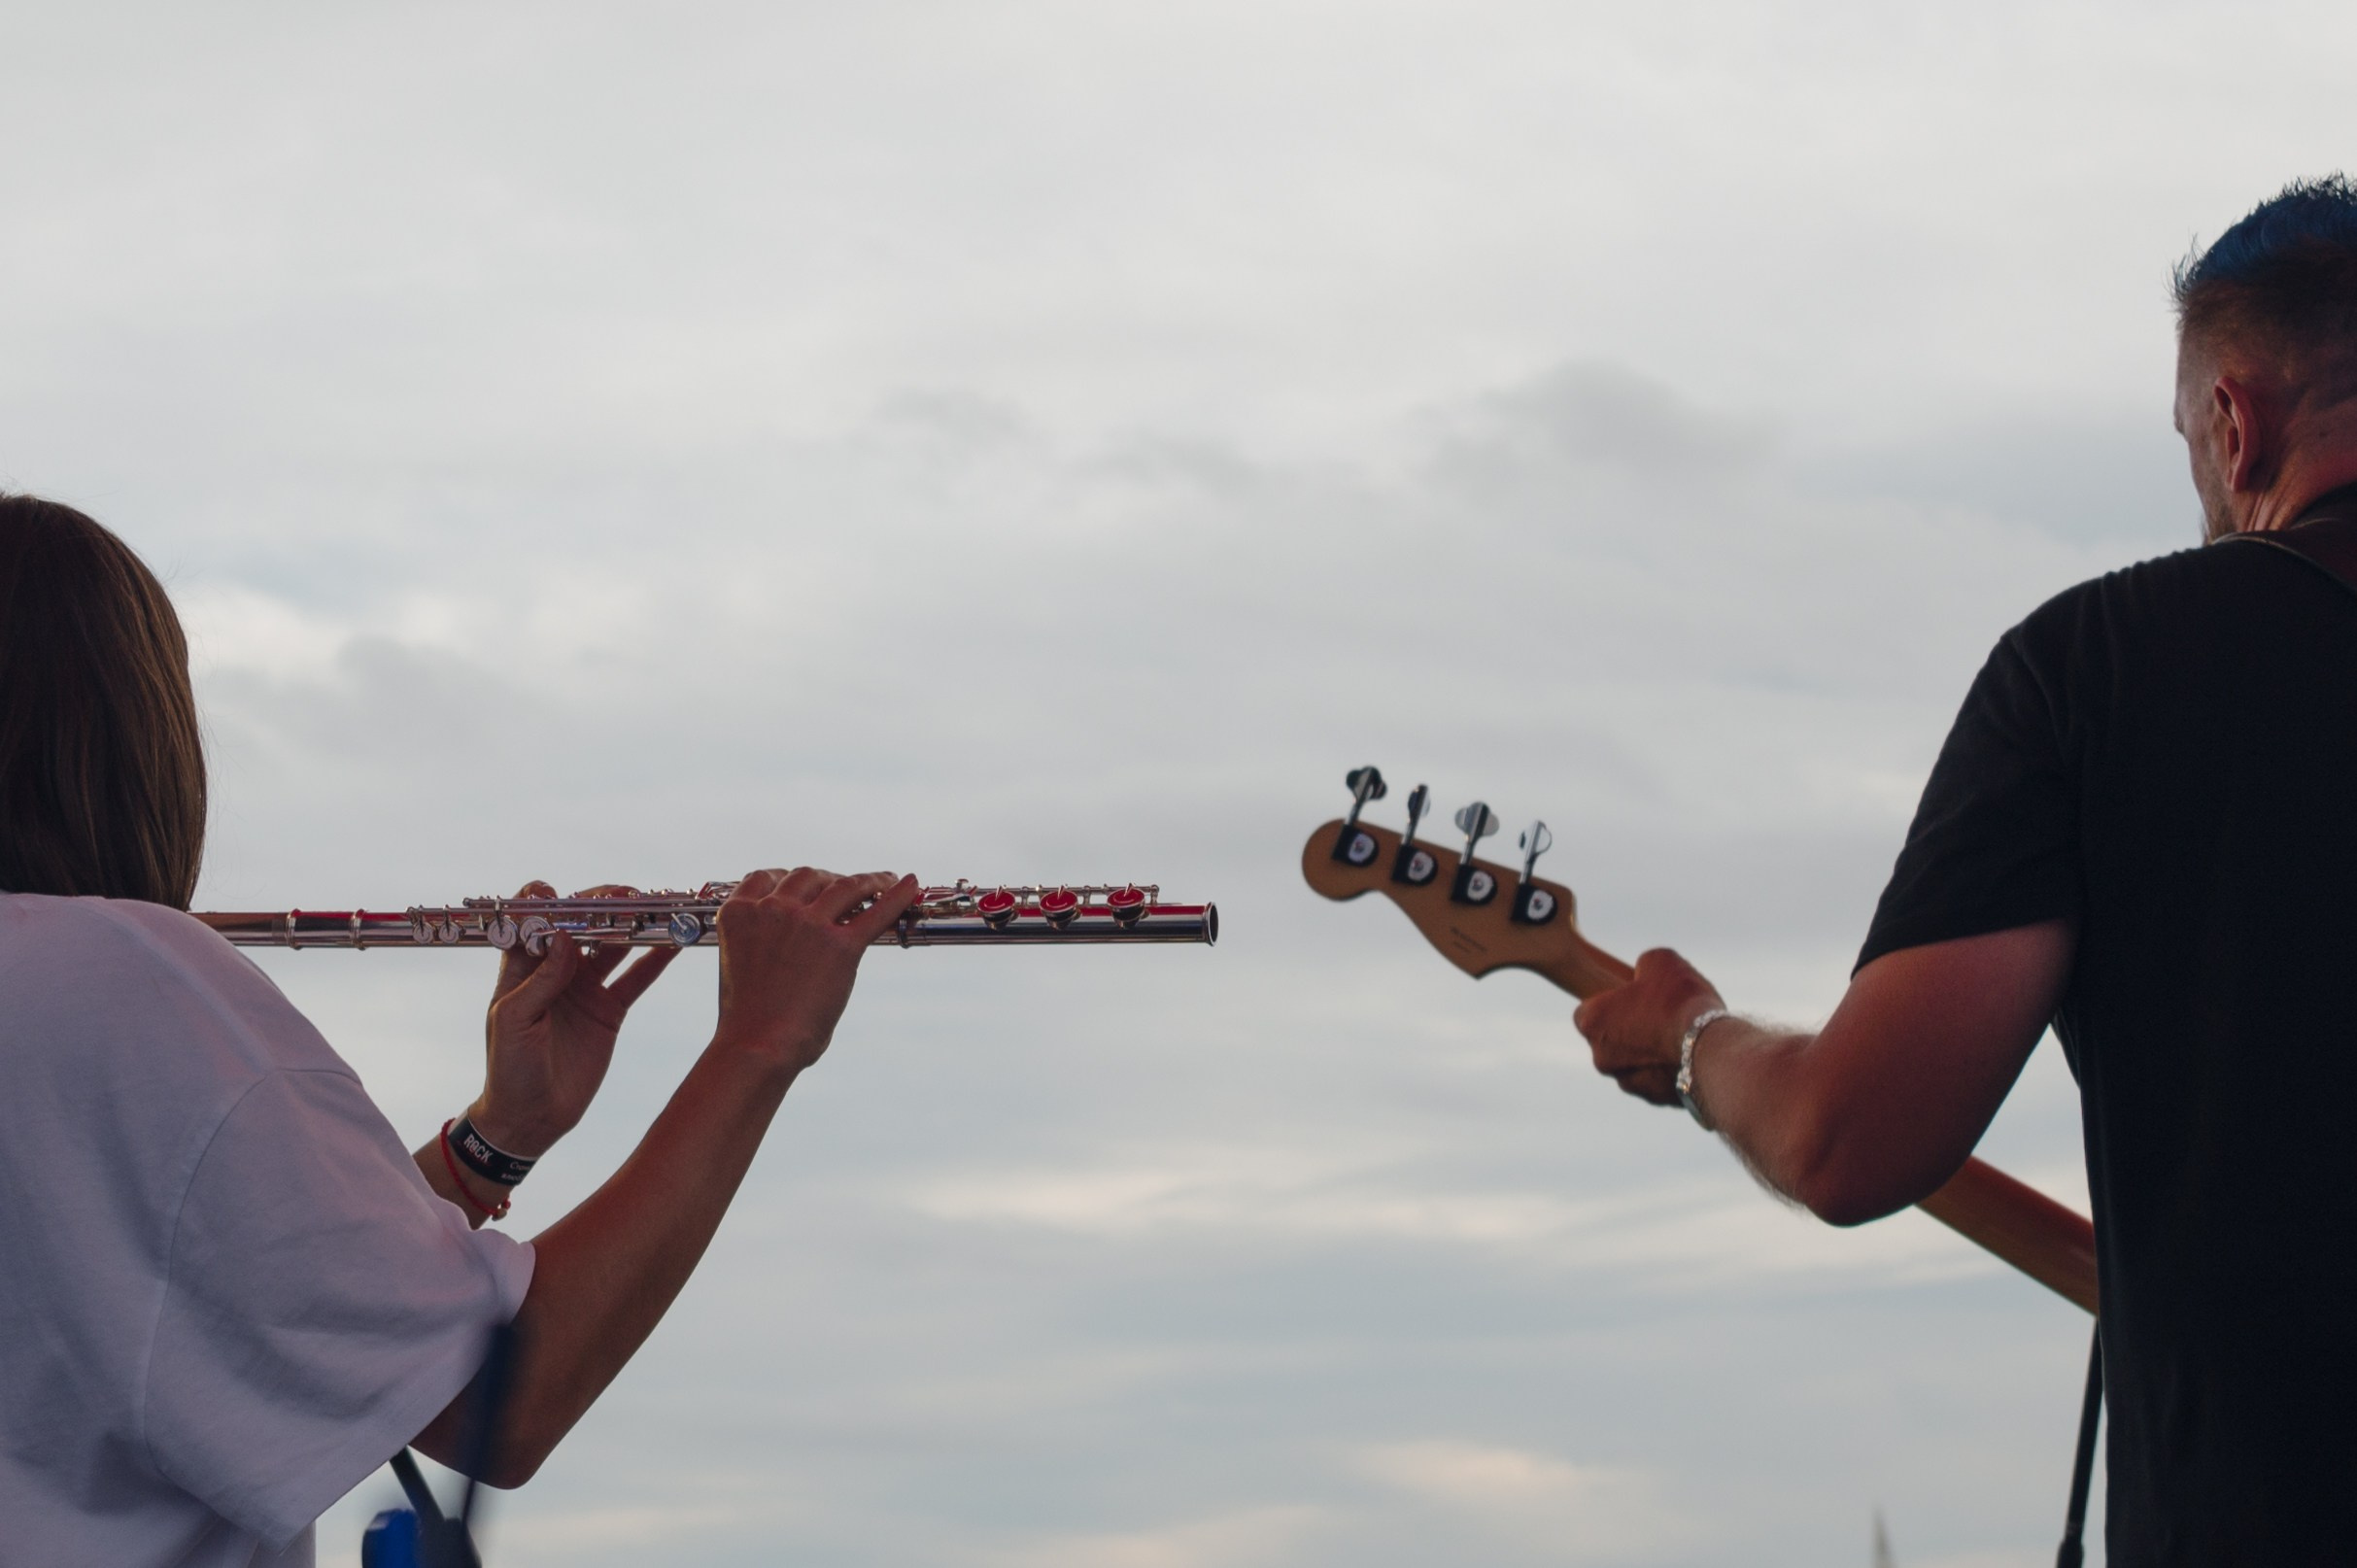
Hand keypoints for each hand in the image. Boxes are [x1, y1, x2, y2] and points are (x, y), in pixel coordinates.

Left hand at [471, 882, 680, 1157]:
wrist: (533, 1116)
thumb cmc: (509, 1068)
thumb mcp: (513, 1021)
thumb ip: (540, 979)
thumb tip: (562, 935)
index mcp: (523, 968)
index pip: (532, 922)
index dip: (543, 902)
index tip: (556, 892)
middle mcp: (556, 970)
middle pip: (582, 926)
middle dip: (603, 906)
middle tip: (627, 896)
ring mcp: (585, 988)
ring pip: (614, 946)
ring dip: (634, 927)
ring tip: (657, 910)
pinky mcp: (609, 1009)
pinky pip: (636, 978)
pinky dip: (656, 960)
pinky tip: (674, 943)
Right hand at [712, 867, 918, 1075]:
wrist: (757, 1045)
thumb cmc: (748, 1022)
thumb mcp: (740, 967)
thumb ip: (765, 946)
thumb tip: (797, 954)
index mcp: (739, 914)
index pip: (764, 877)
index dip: (786, 877)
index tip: (802, 882)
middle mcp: (773, 910)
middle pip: (807, 876)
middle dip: (827, 878)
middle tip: (845, 887)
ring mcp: (808, 924)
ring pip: (844, 886)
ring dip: (866, 881)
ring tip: (883, 881)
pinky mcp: (842, 946)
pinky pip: (877, 912)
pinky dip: (897, 895)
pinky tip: (910, 885)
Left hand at [1572, 947, 1725, 1107]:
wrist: (1712, 1049)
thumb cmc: (1680, 1001)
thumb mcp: (1660, 961)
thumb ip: (1643, 966)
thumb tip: (1645, 973)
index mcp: (1592, 1022)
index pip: (1587, 1012)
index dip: (1609, 1004)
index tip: (1632, 999)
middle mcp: (1602, 1058)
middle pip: (1611, 1040)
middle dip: (1632, 1029)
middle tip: (1661, 1016)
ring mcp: (1629, 1083)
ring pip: (1636, 1063)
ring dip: (1652, 1052)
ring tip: (1683, 1035)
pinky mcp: (1657, 1100)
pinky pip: (1660, 1081)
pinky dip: (1672, 1070)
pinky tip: (1694, 1055)